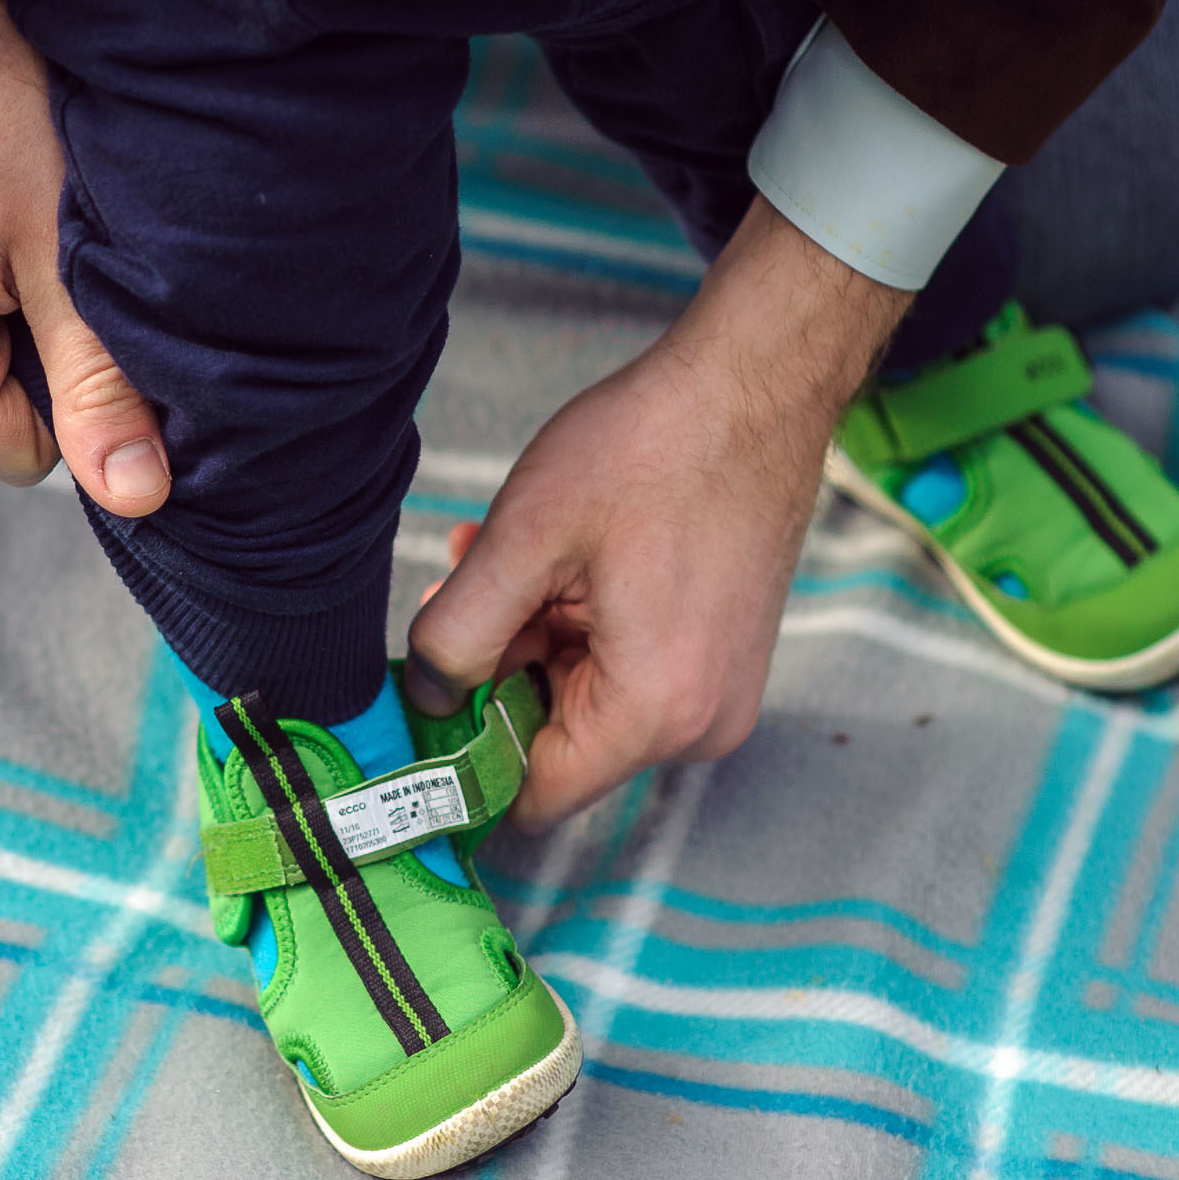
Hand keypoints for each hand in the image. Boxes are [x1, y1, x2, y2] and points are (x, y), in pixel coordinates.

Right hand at [0, 0, 170, 514]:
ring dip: (11, 304)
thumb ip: (100, 384)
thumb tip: (138, 498)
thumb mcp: (67, 253)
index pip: (21, 453)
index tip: (85, 301)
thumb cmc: (1, 104)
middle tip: (57, 246)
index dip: (76, 397)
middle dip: (40, 346)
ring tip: (21, 216)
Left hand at [405, 198, 910, 828]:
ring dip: (532, 636)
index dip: (464, 758)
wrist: (754, 383)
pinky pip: (623, 669)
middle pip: (556, 741)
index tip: (424, 701)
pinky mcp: (719, 658)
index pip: (534, 796)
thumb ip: (457, 634)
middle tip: (461, 588)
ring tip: (507, 551)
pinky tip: (552, 558)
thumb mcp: (524, 539)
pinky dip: (576, 624)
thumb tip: (426, 696)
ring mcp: (717, 692)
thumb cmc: (655, 447)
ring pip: (582, 697)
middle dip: (498, 671)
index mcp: (654, 710)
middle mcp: (699, 723)